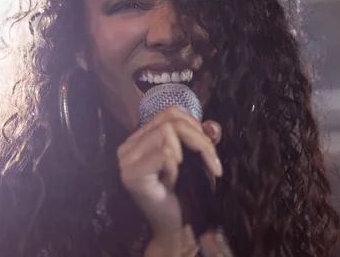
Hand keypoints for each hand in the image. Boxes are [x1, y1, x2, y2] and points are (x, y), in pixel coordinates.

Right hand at [117, 107, 221, 255]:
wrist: (173, 226)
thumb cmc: (184, 193)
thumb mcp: (196, 160)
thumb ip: (202, 138)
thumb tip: (212, 126)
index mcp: (139, 138)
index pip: (169, 112)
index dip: (195, 125)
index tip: (209, 149)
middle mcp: (128, 145)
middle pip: (170, 120)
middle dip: (200, 140)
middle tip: (213, 164)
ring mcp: (126, 159)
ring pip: (167, 133)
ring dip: (186, 155)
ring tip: (185, 175)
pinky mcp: (131, 174)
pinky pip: (164, 155)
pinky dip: (175, 169)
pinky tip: (171, 183)